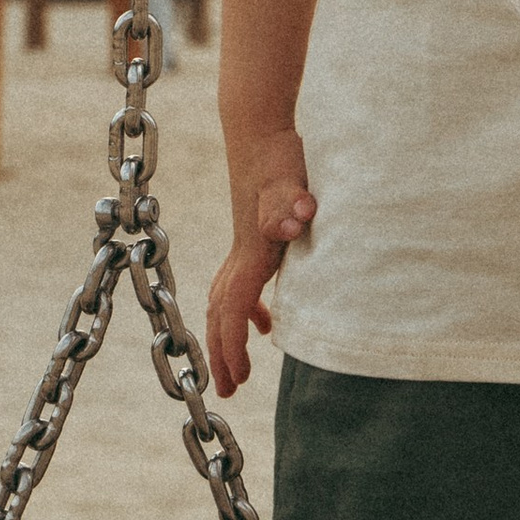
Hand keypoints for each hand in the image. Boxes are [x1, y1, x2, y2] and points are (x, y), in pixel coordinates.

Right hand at [207, 144, 317, 396]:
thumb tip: (298, 219)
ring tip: (239, 369)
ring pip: (226, 301)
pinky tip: (268, 321)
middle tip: (227, 391)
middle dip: (222, 354)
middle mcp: (241, 253)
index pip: (232, 310)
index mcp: (250, 252)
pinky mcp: (250, 237)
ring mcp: (243, 246)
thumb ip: (289, 202)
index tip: (233, 381)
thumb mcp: (288, 179)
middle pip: (221, 314)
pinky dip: (248, 309)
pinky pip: (241, 284)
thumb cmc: (278, 155)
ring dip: (229, 336)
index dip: (231, 348)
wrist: (258, 128)